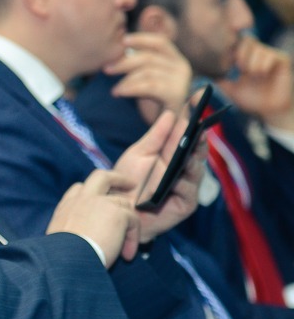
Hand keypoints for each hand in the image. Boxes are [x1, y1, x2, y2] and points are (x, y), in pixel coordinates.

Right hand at [47, 169, 139, 267]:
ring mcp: (100, 202)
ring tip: (127, 247)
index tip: (100, 200)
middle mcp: (82, 199)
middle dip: (118, 178)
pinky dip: (133, 238)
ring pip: (123, 202)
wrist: (67, 261)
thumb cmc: (61, 258)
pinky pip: (132, 220)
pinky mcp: (117, 213)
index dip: (92, 192)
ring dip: (128, 223)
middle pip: (102, 177)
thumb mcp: (60, 239)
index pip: (80, 188)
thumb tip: (85, 239)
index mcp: (66, 206)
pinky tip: (127, 255)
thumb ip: (72, 230)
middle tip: (130, 184)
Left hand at [104, 33, 192, 123]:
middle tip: (106, 69)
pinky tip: (119, 93)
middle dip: (124, 62)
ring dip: (126, 79)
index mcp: (176, 59)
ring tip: (114, 90)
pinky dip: (131, 88)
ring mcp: (181, 81)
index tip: (122, 40)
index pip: (160, 42)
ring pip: (147, 72)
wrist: (168, 127)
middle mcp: (182, 67)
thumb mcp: (147, 77)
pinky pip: (149, 86)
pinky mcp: (176, 95)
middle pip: (149, 57)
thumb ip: (139, 63)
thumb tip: (120, 49)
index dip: (141, 39)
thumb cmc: (154, 100)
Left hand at [114, 110, 203, 240]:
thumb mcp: (139, 154)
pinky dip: (183, 185)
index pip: (189, 137)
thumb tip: (171, 114)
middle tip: (199, 131)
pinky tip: (177, 180)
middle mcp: (184, 169)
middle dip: (199, 142)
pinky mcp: (185, 204)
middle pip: (198, 153)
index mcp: (174, 155)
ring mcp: (187, 187)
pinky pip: (189, 192)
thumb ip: (155, 136)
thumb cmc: (128, 181)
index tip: (199, 109)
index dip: (195, 124)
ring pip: (195, 172)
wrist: (118, 209)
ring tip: (189, 154)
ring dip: (192, 163)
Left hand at [218, 35, 293, 130]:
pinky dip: (263, 64)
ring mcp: (270, 56)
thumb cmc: (251, 100)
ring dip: (251, 62)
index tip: (226, 60)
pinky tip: (262, 74)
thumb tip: (202, 75)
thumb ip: (219, 81)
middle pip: (247, 40)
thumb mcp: (230, 90)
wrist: (268, 111)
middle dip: (240, 54)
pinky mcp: (282, 60)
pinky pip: (271, 55)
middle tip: (239, 69)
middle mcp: (258, 55)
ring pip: (258, 48)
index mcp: (245, 59)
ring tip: (251, 74)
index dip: (230, 45)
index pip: (237, 42)